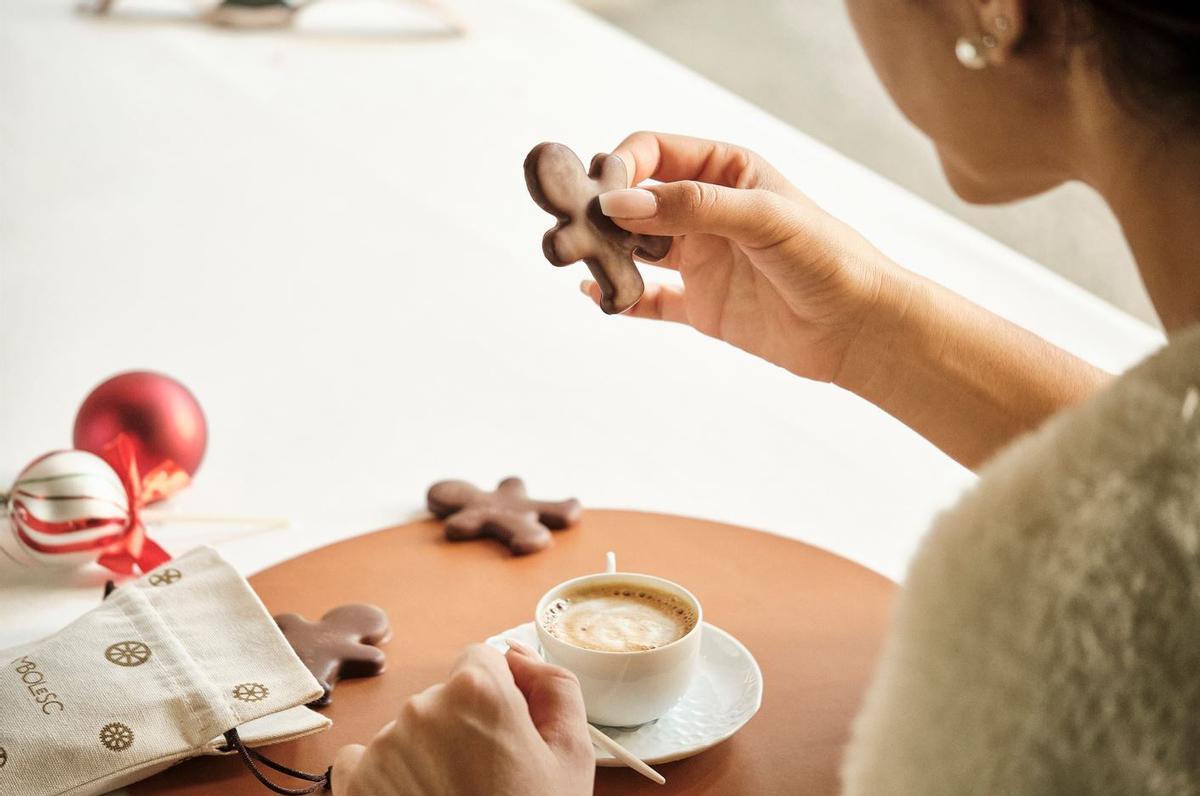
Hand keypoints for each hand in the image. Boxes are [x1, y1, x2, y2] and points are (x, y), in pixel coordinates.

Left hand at [332, 641, 592, 795]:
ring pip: (412, 729)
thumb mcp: (572, 755)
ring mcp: (383, 744)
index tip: (506, 732)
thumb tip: (520, 657)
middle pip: (446, 697)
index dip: (500, 695)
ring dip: (429, 753)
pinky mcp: (354, 778)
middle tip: (487, 777)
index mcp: (478, 691)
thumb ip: (555, 685)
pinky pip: (368, 758)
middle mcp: (423, 706)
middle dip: (464, 726)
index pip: (483, 659)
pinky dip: (390, 777)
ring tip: (454, 795)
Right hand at [588, 131, 915, 382]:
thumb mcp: (763, 218)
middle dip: (603, 209)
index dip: (623, 167)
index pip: (656, 153)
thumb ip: (691, 207)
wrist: (860, 328)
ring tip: (577, 260)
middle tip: (572, 226)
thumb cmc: (827, 258)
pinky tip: (594, 296)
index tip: (602, 194)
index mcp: (726, 172)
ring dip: (606, 252)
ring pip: (636, 249)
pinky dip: (620, 298)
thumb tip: (621, 203)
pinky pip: (649, 300)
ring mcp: (702, 259)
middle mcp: (708, 212)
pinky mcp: (701, 306)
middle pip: (637, 201)